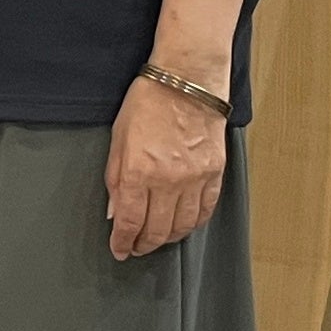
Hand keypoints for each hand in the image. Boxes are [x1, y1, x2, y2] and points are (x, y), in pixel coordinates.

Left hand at [105, 77, 224, 257]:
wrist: (187, 81)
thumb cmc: (148, 102)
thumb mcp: (119, 139)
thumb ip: (116, 179)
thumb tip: (115, 212)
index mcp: (140, 171)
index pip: (131, 221)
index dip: (123, 242)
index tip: (120, 250)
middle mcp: (169, 180)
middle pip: (157, 230)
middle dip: (144, 244)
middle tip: (137, 247)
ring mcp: (195, 178)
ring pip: (184, 225)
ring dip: (168, 237)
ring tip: (158, 238)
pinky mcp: (215, 173)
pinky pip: (205, 210)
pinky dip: (194, 223)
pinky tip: (184, 224)